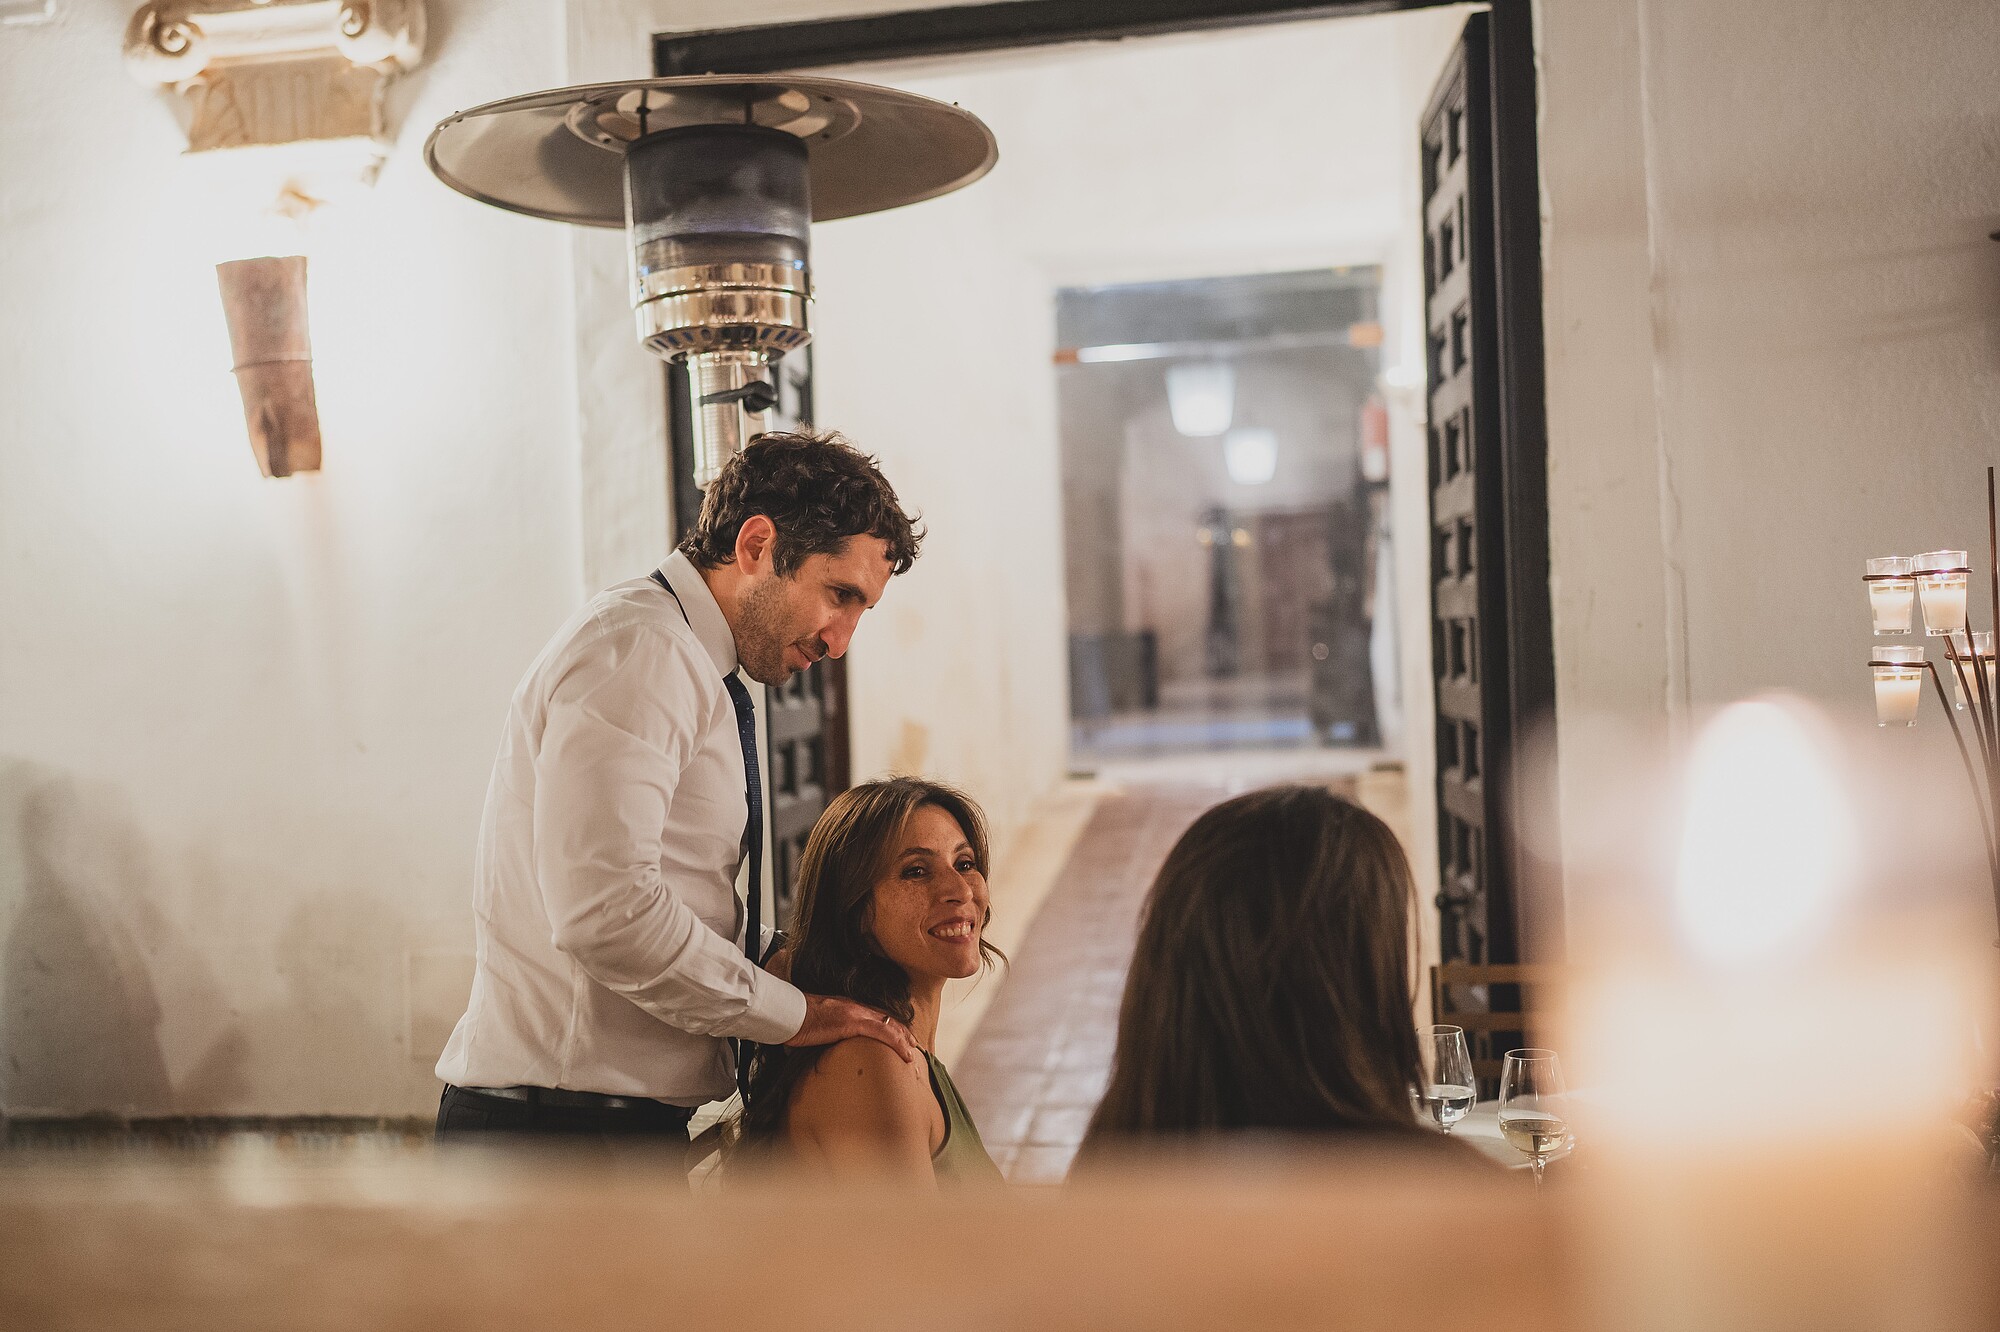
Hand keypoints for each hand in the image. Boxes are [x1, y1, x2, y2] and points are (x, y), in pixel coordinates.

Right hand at [785, 994, 916, 1062]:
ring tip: (913, 1052)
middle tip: (913, 1045)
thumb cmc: (793, 1022)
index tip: (899, 1037)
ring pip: (889, 1025)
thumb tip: (809, 1050)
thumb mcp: (812, 1029)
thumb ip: (819, 1036)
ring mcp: (854, 1013)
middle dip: (901, 1033)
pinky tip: (906, 1053)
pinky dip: (897, 1043)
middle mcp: (854, 1007)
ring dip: (904, 1040)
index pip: (873, 1016)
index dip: (889, 1026)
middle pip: (885, 1019)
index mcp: (845, 1008)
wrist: (785, 1013)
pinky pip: (882, 1032)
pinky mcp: (852, 1022)